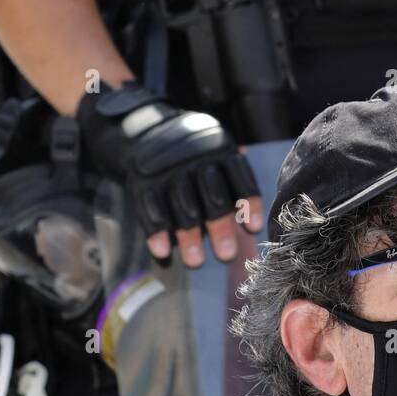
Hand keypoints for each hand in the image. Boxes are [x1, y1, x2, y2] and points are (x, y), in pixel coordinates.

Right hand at [77, 82, 262, 267]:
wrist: (145, 133)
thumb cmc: (194, 157)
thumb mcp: (216, 153)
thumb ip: (233, 182)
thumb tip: (253, 226)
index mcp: (220, 148)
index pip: (240, 178)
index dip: (248, 206)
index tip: (253, 231)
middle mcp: (196, 156)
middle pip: (213, 197)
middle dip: (220, 229)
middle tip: (227, 256)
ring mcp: (168, 168)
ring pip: (183, 208)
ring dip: (190, 238)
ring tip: (195, 262)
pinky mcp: (143, 180)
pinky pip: (152, 210)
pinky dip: (157, 234)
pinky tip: (162, 254)